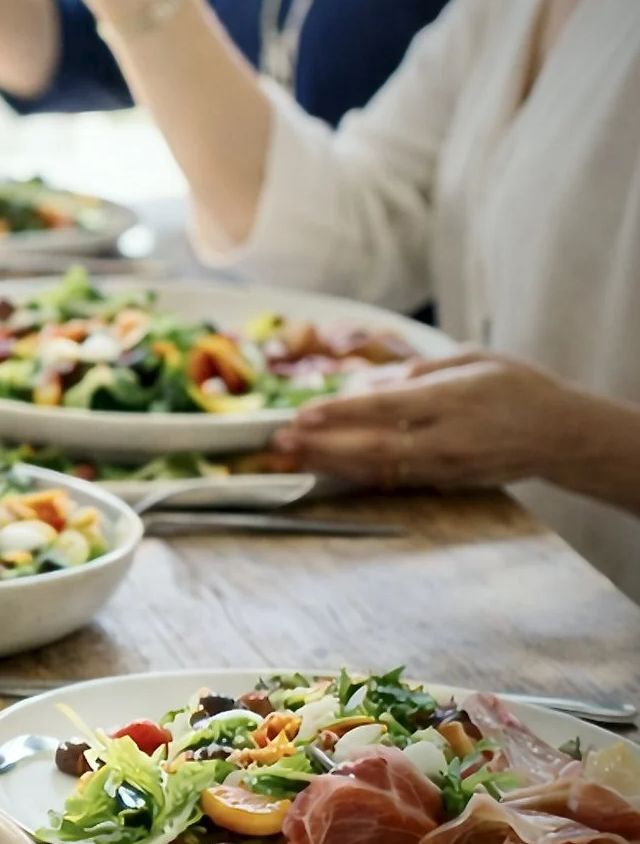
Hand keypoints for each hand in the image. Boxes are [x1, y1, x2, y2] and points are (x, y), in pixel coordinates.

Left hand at [271, 353, 593, 489]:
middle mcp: (447, 439)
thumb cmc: (516, 387)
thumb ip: (418, 370)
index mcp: (454, 401)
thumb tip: (366, 384)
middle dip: (323, 444)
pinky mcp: (445, 483)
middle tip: (282, 439)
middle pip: (373, 447)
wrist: (562, 435)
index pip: (386, 409)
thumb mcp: (474, 359)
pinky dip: (356, 473)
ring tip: (292, 454)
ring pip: (377, 470)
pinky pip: (393, 479)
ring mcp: (446, 467)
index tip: (303, 413)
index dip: (340, 413)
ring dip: (330, 462)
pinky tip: (327, 466)